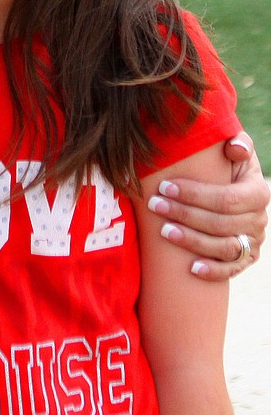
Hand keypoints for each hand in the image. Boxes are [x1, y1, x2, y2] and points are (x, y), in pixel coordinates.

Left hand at [146, 132, 268, 279]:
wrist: (232, 186)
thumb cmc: (226, 164)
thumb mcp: (234, 149)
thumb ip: (238, 143)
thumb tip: (234, 147)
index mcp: (258, 192)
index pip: (226, 199)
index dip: (195, 195)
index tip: (165, 187)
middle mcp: (259, 219)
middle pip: (221, 224)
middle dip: (185, 214)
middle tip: (155, 205)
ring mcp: (253, 241)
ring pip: (224, 248)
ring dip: (193, 241)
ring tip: (164, 231)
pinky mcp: (246, 258)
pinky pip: (232, 270)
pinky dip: (213, 271)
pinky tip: (191, 268)